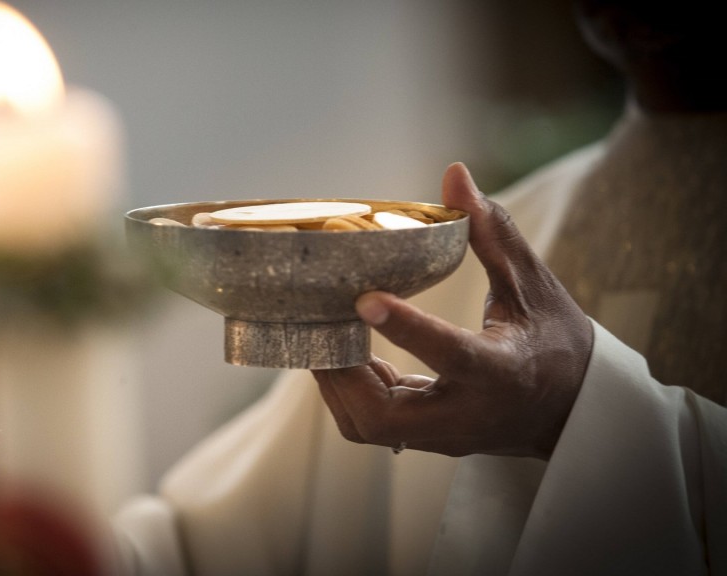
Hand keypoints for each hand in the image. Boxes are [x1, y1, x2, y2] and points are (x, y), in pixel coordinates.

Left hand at [312, 162, 593, 459]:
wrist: (576, 408)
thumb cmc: (555, 339)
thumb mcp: (533, 283)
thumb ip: (491, 232)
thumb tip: (453, 174)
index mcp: (501, 370)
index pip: (450, 354)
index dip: (405, 328)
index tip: (364, 299)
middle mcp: (468, 413)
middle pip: (386, 417)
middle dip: (342, 373)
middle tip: (320, 323)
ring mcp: (446, 435)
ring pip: (370, 428)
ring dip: (337, 384)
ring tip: (323, 333)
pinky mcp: (431, 441)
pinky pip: (376, 426)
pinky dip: (350, 391)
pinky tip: (344, 352)